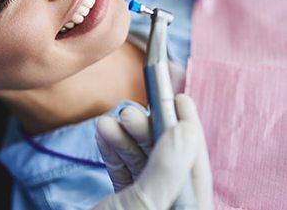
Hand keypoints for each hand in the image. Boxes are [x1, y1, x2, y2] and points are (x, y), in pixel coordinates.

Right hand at [93, 94, 213, 209]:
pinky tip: (103, 134)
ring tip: (105, 123)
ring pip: (141, 162)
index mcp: (188, 206)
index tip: (179, 98)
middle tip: (129, 113)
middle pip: (166, 158)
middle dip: (146, 131)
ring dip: (123, 139)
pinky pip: (122, 171)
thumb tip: (186, 129)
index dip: (187, 127)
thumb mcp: (144, 203)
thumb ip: (166, 168)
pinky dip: (113, 153)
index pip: (195, 163)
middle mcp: (171, 202)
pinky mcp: (124, 203)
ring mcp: (148, 202)